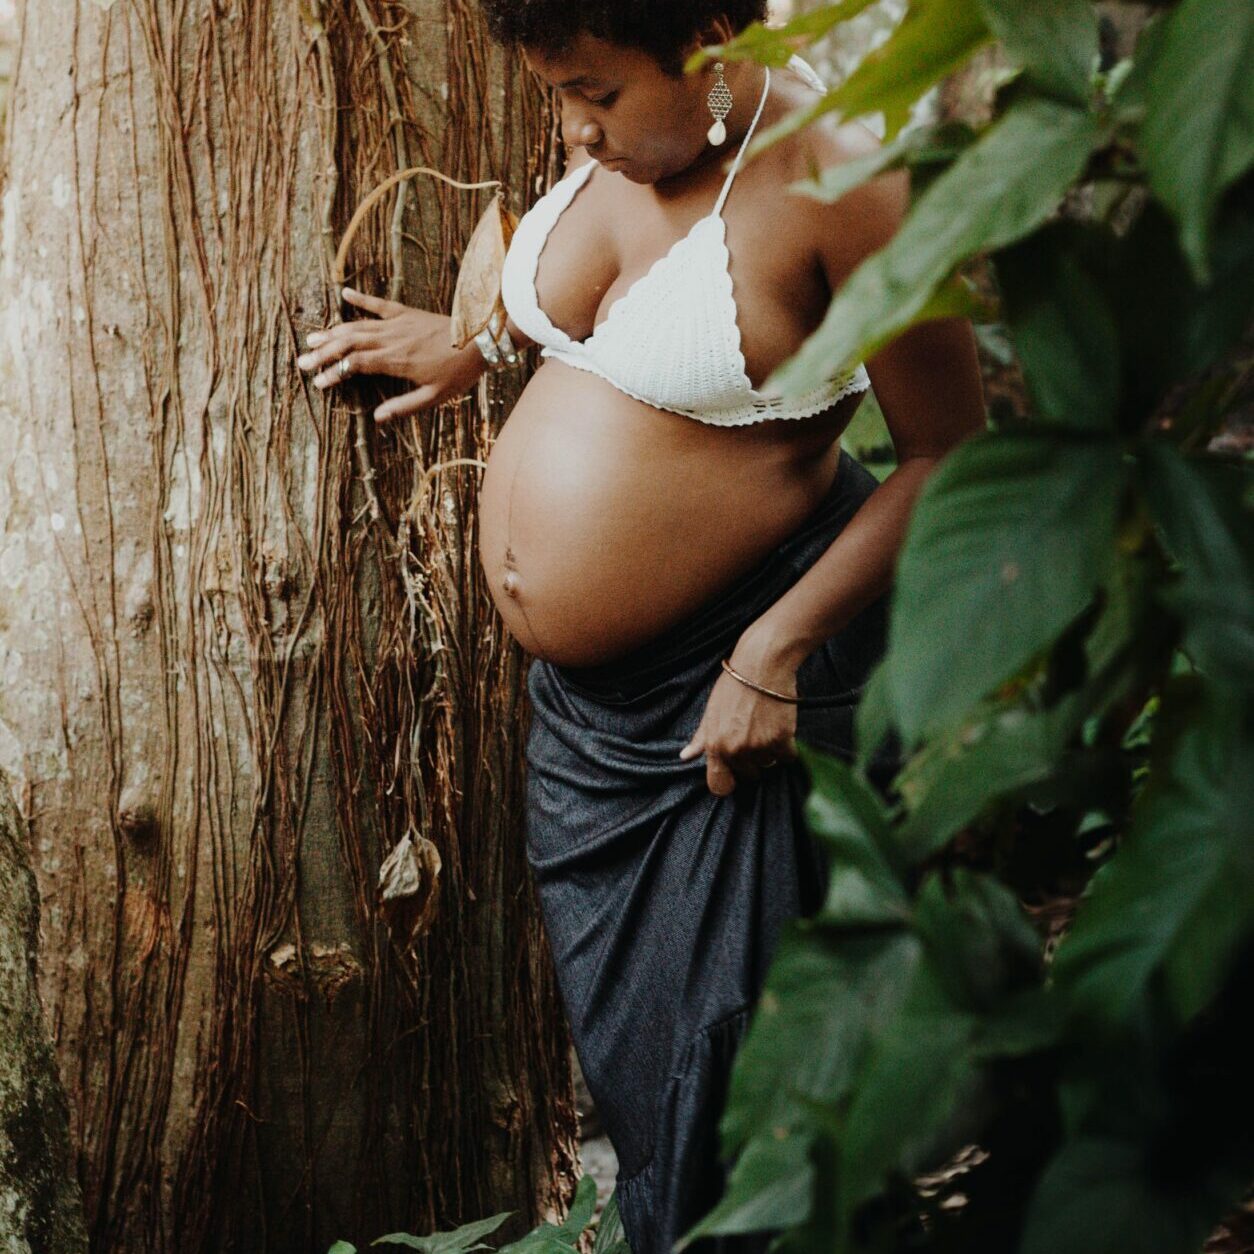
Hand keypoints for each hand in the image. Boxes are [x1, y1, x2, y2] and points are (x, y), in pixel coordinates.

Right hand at [295, 287, 486, 421]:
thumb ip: (404, 407)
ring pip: (358, 326)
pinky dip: (361, 298)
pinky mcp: (406, 312)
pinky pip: (379, 303)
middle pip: (349, 345)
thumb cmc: (458, 372)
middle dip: (324, 353)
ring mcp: (397, 323)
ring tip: (312, 339)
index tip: (318, 382)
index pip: (355, 366)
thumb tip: (377, 418)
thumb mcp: (434, 397)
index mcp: (395, 361)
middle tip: (302, 362)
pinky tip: (343, 293)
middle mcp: (390, 340)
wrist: (481, 339)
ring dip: (333, 332)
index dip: (334, 372)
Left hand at [678, 641, 800, 796]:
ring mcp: (759, 747)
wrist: (762, 665)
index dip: (728, 782)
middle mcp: (736, 751)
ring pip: (769, 764)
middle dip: (752, 759)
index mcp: (715, 746)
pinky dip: (787, 745)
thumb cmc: (734, 686)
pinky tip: (780, 725)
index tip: (735, 775)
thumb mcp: (711, 711)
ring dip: (770, 750)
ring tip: (765, 724)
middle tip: (753, 732)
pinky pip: (787, 757)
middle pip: (749, 774)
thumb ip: (700, 739)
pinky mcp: (781, 740)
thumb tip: (685, 757)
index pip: (719, 785)